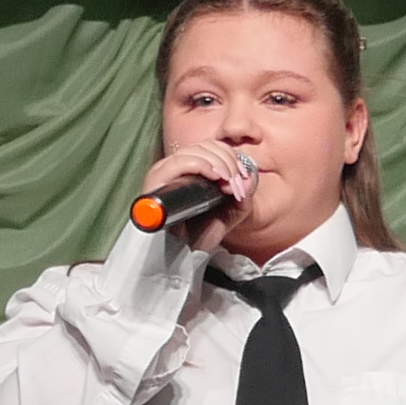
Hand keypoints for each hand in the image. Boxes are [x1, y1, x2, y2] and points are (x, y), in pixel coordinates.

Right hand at [137, 145, 253, 255]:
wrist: (179, 259)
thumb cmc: (198, 236)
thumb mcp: (227, 214)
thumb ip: (242, 197)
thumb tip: (250, 178)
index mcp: (188, 171)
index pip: (210, 147)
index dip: (230, 155)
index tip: (243, 174)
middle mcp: (173, 168)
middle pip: (204, 145)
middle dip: (228, 160)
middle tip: (237, 181)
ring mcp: (162, 173)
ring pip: (194, 151)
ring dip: (218, 162)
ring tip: (228, 181)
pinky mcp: (155, 181)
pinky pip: (180, 162)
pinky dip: (202, 165)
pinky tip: (216, 177)